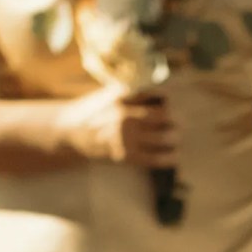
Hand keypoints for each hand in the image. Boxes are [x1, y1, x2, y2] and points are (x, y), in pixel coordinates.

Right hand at [62, 85, 179, 169]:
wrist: (70, 130)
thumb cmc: (93, 110)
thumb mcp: (109, 94)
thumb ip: (132, 94)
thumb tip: (161, 95)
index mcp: (123, 96)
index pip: (156, 93)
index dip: (169, 98)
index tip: (175, 101)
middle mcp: (126, 115)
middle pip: (164, 116)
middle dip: (175, 121)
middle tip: (181, 124)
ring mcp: (126, 136)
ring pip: (163, 138)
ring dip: (175, 139)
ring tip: (178, 140)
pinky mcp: (125, 155)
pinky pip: (154, 158)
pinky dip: (168, 158)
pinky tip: (175, 157)